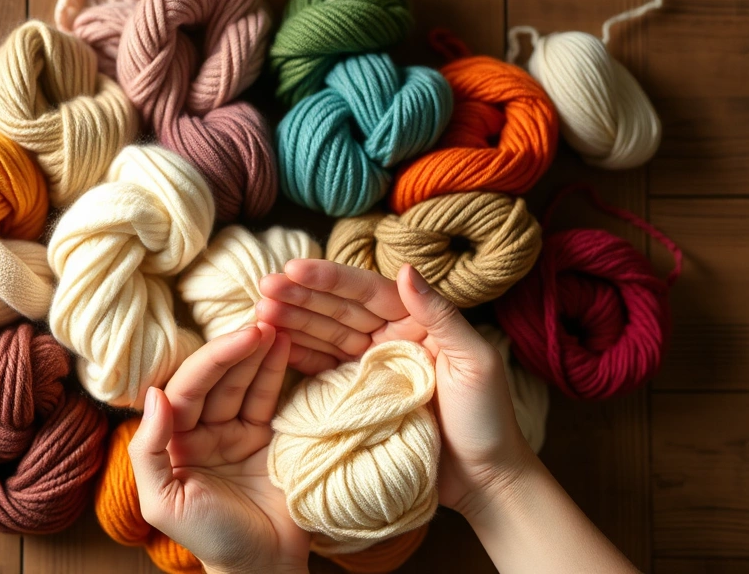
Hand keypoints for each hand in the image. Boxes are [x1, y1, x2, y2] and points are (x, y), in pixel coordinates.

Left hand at [128, 323, 309, 573]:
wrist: (264, 567)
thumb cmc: (210, 540)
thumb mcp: (164, 501)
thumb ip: (149, 449)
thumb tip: (156, 395)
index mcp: (171, 442)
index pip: (187, 389)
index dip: (212, 360)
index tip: (242, 337)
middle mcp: (200, 431)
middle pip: (216, 380)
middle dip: (237, 350)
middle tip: (263, 323)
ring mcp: (234, 432)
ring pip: (243, 383)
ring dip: (259, 354)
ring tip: (278, 325)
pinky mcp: (265, 437)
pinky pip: (268, 399)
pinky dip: (276, 372)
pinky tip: (286, 345)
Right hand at [256, 260, 533, 515]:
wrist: (484, 478)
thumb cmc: (488, 418)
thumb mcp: (475, 360)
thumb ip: (440, 314)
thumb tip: (405, 269)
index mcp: (418, 321)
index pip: (367, 293)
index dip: (330, 280)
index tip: (295, 269)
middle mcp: (391, 338)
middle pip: (339, 310)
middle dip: (301, 296)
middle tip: (264, 285)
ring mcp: (372, 366)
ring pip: (326, 335)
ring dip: (293, 321)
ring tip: (260, 311)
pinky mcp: (359, 395)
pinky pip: (324, 368)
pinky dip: (298, 355)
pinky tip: (273, 343)